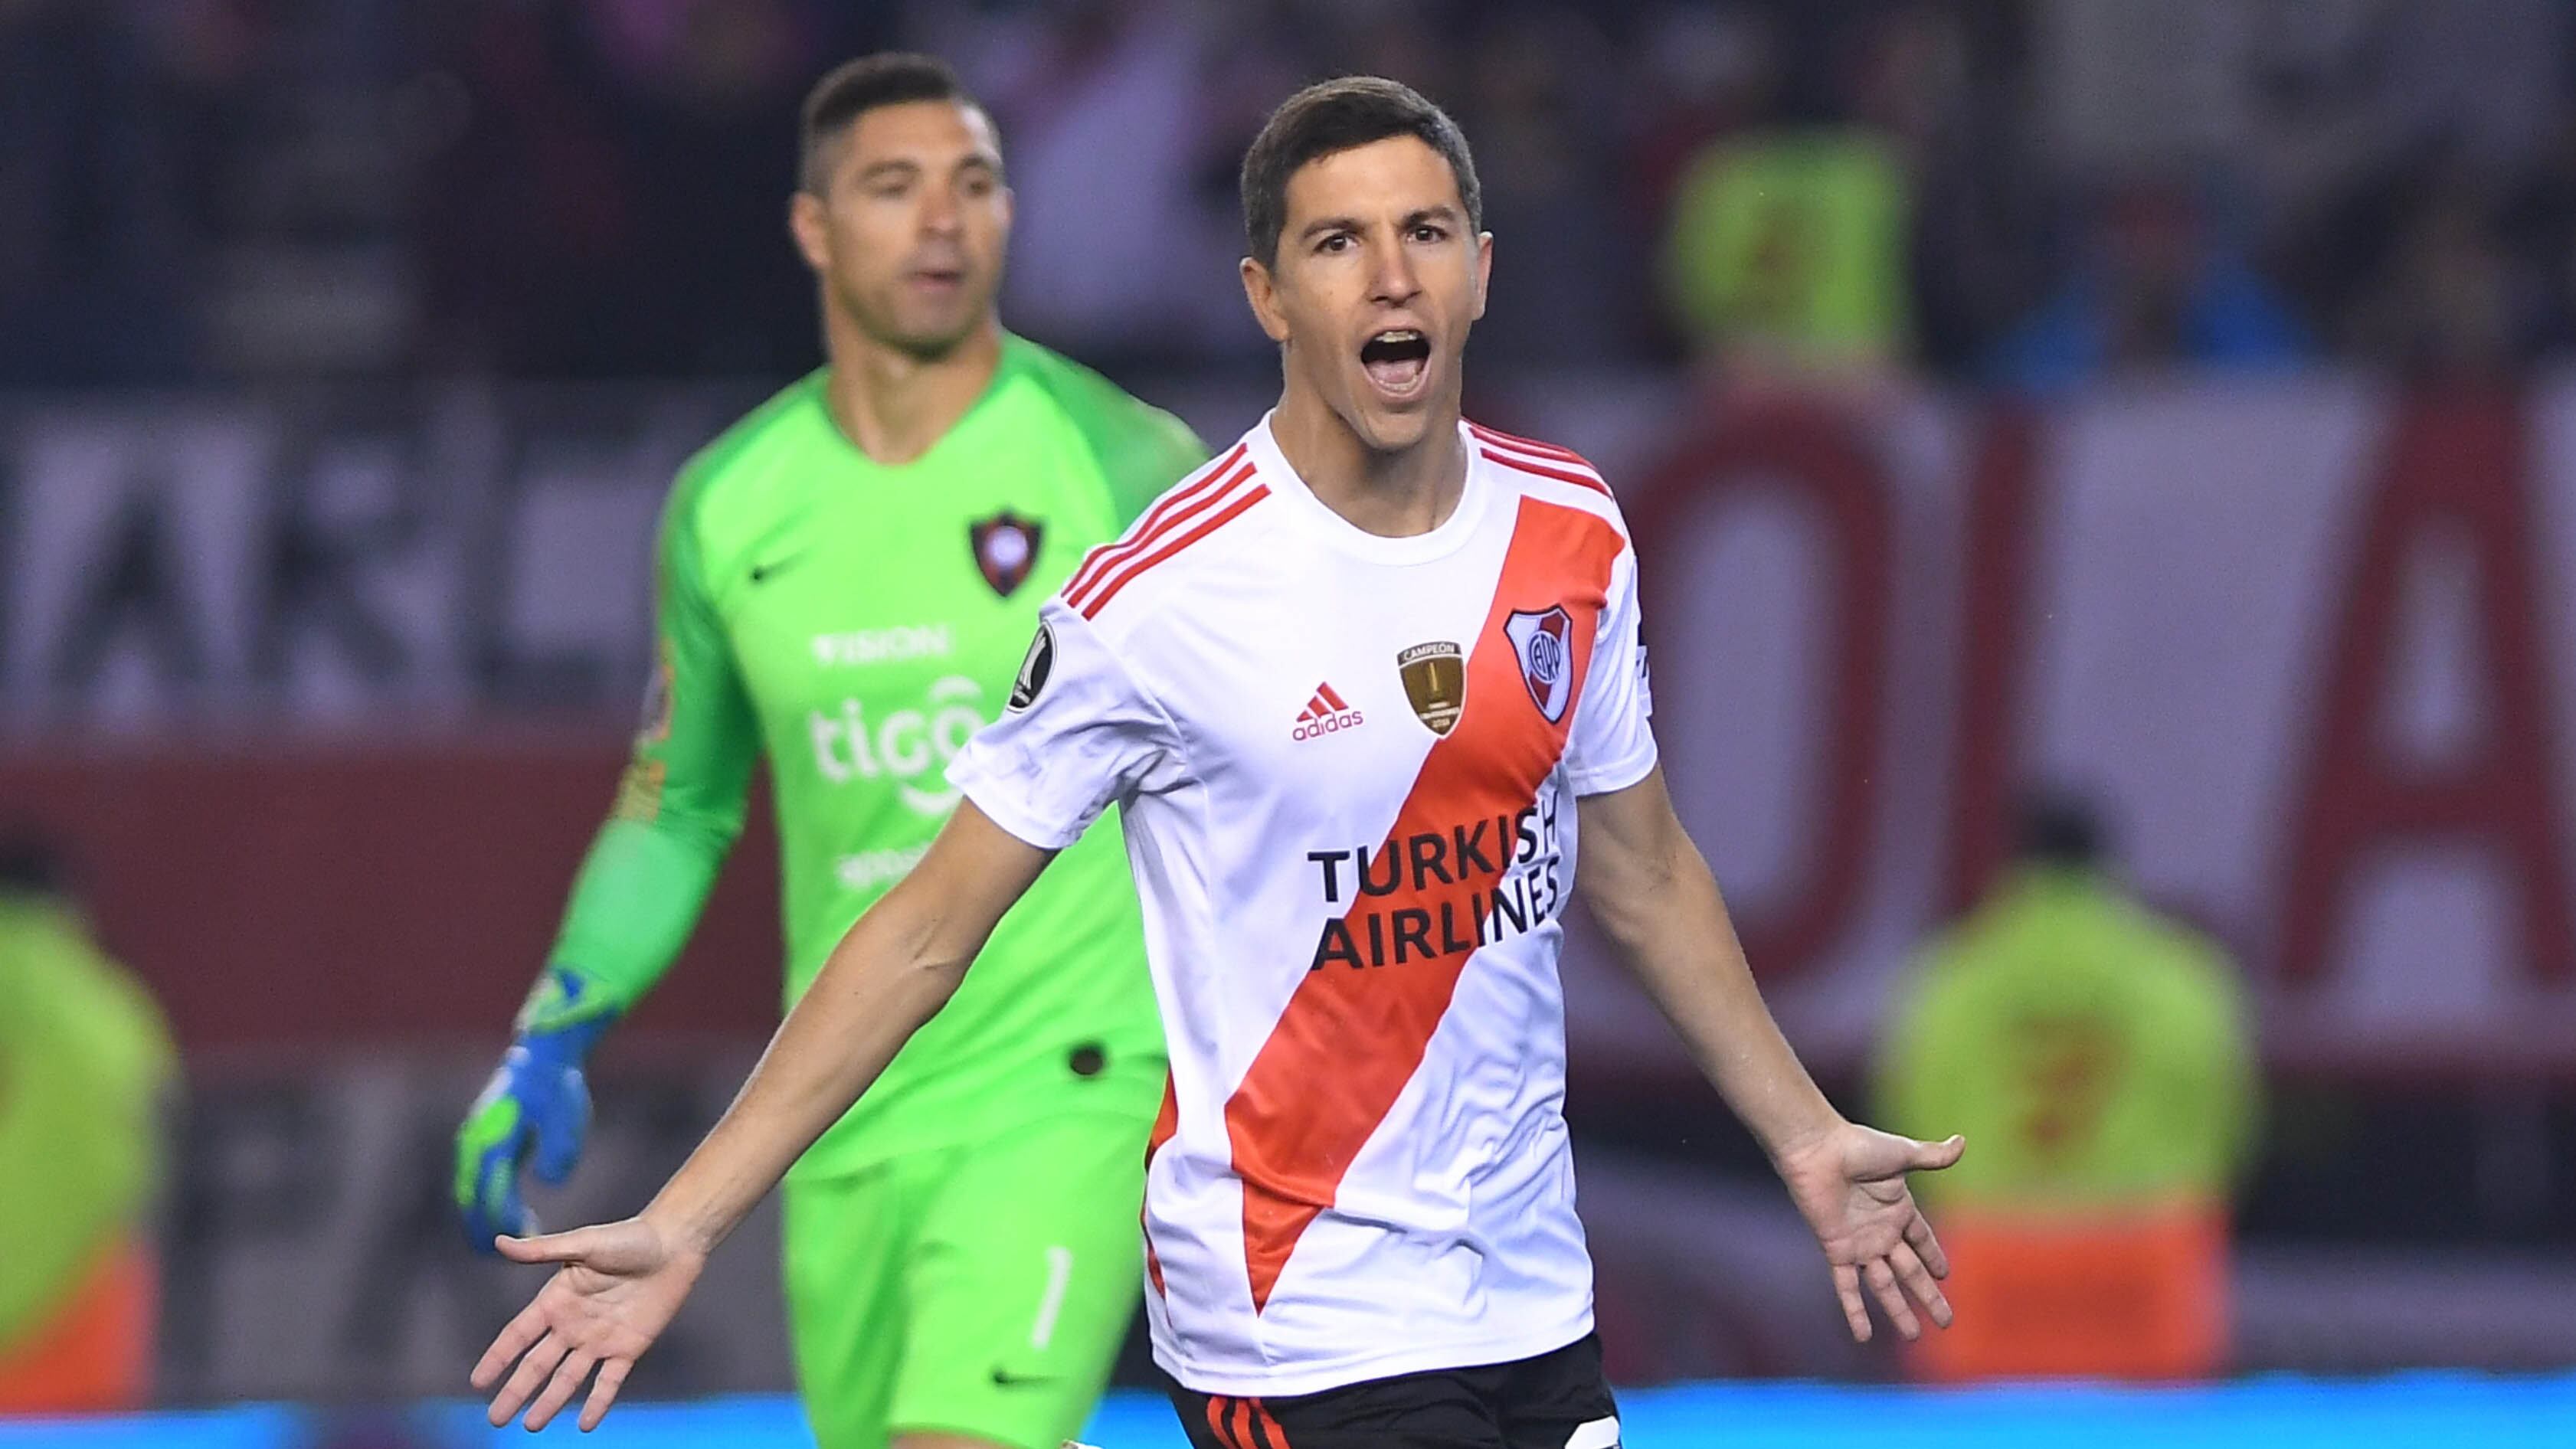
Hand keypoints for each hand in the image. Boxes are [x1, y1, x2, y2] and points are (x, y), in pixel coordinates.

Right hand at [455, 967, 617, 1252]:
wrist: (541, 1057)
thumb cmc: (557, 1088)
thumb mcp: (567, 1118)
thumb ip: (560, 1151)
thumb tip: (549, 1182)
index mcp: (494, 1142)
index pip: (492, 1194)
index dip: (504, 1221)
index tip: (524, 1239)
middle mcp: (476, 1144)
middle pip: (470, 1199)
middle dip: (482, 1229)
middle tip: (498, 1255)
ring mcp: (472, 1141)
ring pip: (467, 1190)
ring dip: (479, 1217)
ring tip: (500, 1240)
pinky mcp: (478, 1139)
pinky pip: (472, 1179)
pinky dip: (480, 1200)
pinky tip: (503, 1211)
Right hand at [472, 1217, 705, 1430]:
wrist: (673, 1245)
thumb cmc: (628, 1238)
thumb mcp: (582, 1243)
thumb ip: (541, 1250)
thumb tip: (501, 1242)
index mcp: (556, 1301)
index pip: (518, 1335)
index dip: (498, 1357)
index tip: (477, 1381)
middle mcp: (573, 1325)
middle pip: (538, 1365)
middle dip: (517, 1391)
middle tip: (496, 1418)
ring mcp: (599, 1340)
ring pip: (568, 1378)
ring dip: (550, 1402)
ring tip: (532, 1425)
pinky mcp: (628, 1348)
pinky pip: (609, 1381)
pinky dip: (598, 1402)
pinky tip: (585, 1423)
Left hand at [1773, 1122, 1964, 1342]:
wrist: (1817, 1150)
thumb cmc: (1857, 1146)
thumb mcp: (1902, 1153)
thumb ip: (1933, 1156)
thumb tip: (1962, 1142)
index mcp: (1898, 1208)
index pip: (1922, 1240)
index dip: (1933, 1256)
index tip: (1945, 1275)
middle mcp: (1881, 1231)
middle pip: (1910, 1271)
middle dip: (1928, 1296)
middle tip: (1945, 1321)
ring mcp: (1860, 1243)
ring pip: (1884, 1285)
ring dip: (1898, 1310)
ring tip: (1913, 1335)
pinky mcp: (1837, 1250)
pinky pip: (1847, 1287)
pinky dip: (1855, 1311)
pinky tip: (1863, 1335)